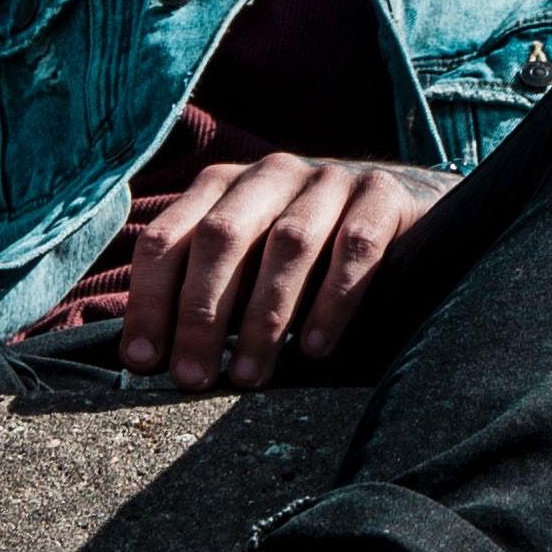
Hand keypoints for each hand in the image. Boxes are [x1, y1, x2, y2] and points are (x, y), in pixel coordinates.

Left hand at [124, 153, 450, 389]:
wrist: (408, 207)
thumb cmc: (313, 251)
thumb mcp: (253, 259)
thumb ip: (210, 292)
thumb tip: (154, 361)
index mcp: (223, 187)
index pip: (167, 239)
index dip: (149, 300)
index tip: (143, 361)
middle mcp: (270, 174)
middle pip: (221, 237)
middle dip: (200, 313)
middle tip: (193, 377)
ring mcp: (329, 179)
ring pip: (288, 243)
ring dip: (264, 317)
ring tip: (250, 377)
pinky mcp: (382, 196)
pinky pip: (354, 249)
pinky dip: (331, 302)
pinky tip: (313, 349)